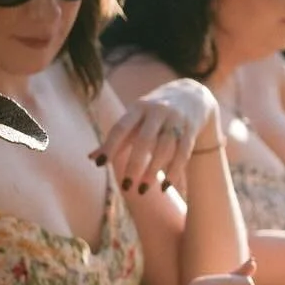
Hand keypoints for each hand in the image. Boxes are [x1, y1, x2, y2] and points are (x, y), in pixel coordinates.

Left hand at [96, 78, 217, 195]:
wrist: (192, 95)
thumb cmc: (154, 113)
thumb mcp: (135, 119)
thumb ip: (116, 139)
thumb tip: (91, 159)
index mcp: (138, 107)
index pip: (121, 127)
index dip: (110, 145)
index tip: (100, 165)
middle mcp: (157, 111)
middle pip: (145, 140)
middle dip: (134, 164)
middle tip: (125, 187)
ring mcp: (176, 120)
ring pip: (165, 148)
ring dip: (153, 171)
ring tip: (143, 190)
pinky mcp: (191, 130)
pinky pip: (183, 154)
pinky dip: (174, 172)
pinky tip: (165, 187)